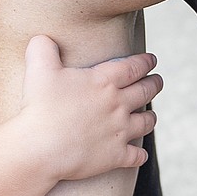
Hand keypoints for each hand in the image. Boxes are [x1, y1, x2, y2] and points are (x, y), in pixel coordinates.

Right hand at [21, 34, 160, 179]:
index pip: (134, 67)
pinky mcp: (115, 156)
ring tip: (150, 115)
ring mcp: (119, 132)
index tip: (152, 59)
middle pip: (146, 91)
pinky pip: (136, 156)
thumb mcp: (39, 68)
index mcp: (104, 82)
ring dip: (150, 117)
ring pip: (146, 123)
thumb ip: (43, 48)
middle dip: (154, 84)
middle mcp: (118, 105)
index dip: (145, 61)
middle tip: (158, 81)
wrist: (41, 148)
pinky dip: (139, 155)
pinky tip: (139, 154)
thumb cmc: (40, 107)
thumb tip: (43, 38)